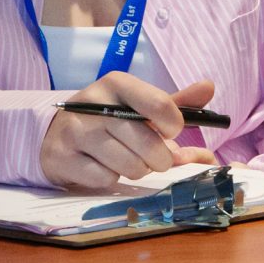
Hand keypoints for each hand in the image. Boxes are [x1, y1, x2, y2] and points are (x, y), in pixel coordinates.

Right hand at [40, 74, 220, 192]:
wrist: (55, 133)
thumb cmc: (107, 118)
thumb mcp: (137, 105)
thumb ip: (174, 102)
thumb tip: (208, 87)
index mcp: (116, 84)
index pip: (159, 104)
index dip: (174, 125)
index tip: (172, 132)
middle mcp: (93, 104)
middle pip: (148, 143)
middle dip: (159, 157)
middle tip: (154, 157)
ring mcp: (75, 131)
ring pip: (129, 166)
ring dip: (137, 170)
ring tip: (128, 160)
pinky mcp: (64, 158)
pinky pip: (106, 179)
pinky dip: (112, 178)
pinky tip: (104, 166)